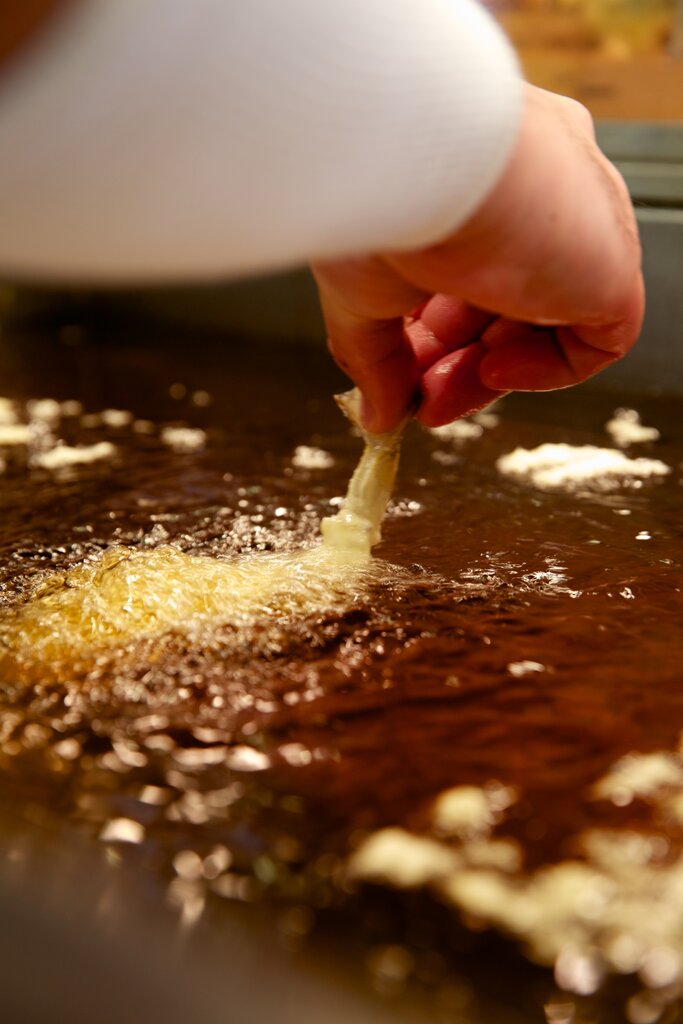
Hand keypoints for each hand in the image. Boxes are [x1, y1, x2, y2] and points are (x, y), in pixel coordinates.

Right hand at [312, 84, 644, 430]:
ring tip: (435, 396)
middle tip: (414, 398)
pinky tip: (492, 367)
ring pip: (549, 320)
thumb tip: (377, 413)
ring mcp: (584, 221)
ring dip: (486, 373)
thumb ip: (374, 356)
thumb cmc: (373, 194)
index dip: (434, 333)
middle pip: (508, 297)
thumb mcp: (357, 287)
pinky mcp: (611, 263)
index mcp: (488, 168)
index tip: (401, 373)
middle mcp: (545, 183)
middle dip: (454, 360)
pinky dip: (548, 370)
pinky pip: (600, 338)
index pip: (472, 265)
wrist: (404, 160)